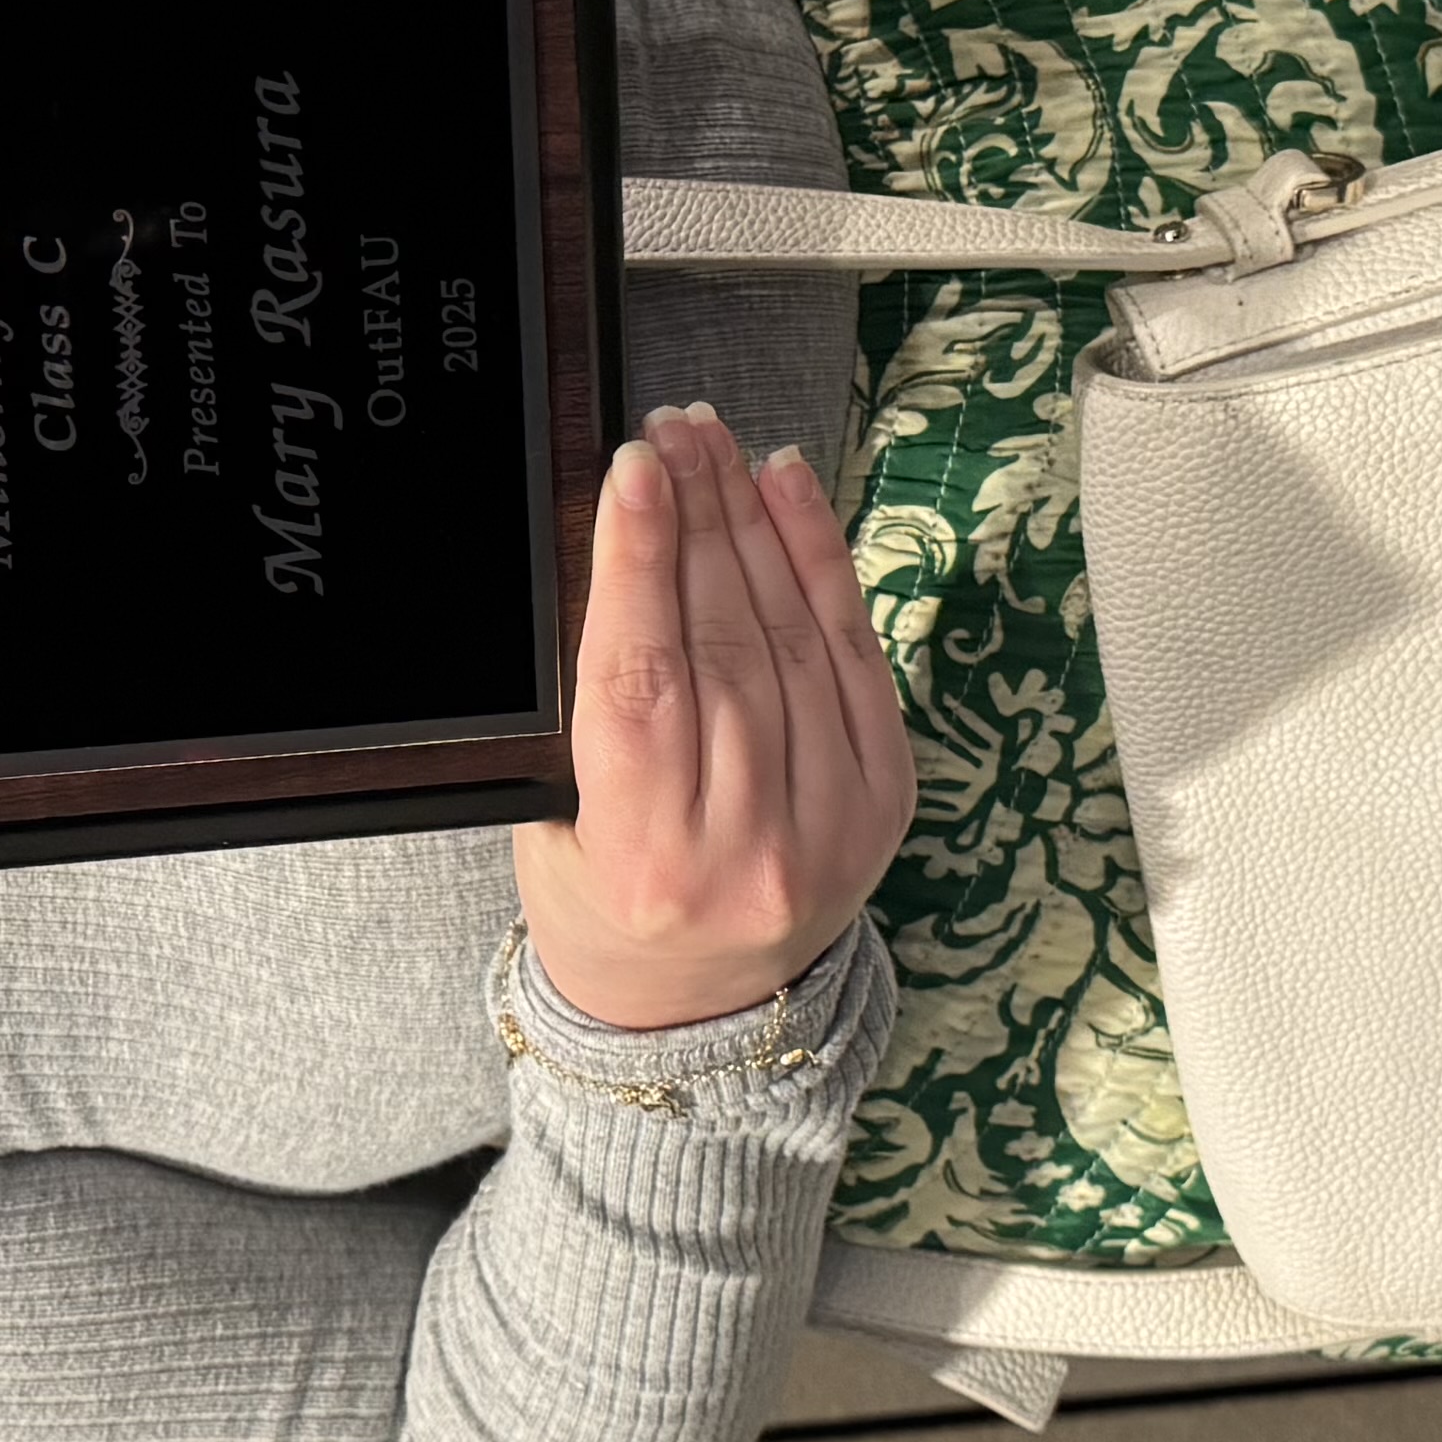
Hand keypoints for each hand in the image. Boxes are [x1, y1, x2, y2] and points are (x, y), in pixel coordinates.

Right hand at [512, 403, 913, 1036]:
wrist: (697, 1006)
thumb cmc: (606, 902)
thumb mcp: (557, 823)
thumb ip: (591, 709)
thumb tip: (620, 552)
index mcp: (648, 862)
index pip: (643, 684)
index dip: (639, 566)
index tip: (635, 473)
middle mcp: (749, 848)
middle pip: (724, 645)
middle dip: (696, 520)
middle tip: (674, 435)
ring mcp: (831, 826)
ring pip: (792, 638)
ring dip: (752, 526)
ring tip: (717, 448)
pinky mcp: (885, 800)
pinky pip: (855, 656)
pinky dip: (823, 564)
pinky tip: (787, 493)